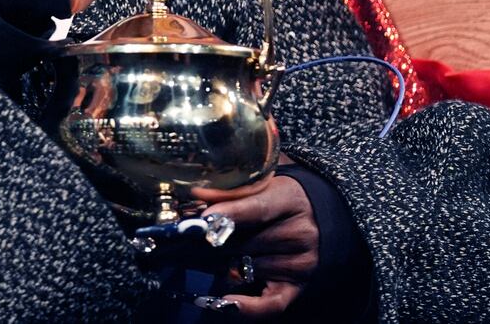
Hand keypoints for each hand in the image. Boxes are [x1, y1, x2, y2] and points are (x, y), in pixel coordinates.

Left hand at [191, 174, 318, 317]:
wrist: (313, 216)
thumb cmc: (278, 199)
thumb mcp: (261, 185)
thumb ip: (231, 191)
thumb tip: (196, 196)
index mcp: (290, 200)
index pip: (257, 208)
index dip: (229, 213)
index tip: (202, 217)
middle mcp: (299, 234)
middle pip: (247, 243)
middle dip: (208, 244)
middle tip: (176, 242)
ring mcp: (299, 263)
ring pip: (246, 269)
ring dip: (215, 265)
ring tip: (187, 257)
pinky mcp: (295, 287)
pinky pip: (270, 304)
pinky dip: (246, 306)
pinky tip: (224, 302)